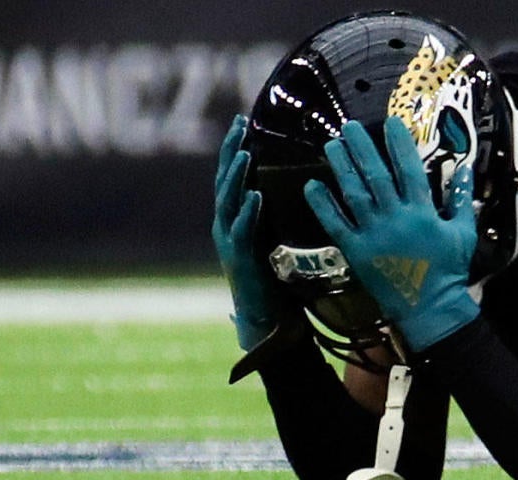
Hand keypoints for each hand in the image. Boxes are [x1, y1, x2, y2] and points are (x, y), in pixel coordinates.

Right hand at [211, 115, 276, 349]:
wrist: (265, 318)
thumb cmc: (275, 277)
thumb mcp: (275, 237)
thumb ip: (276, 212)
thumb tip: (294, 184)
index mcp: (234, 218)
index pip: (231, 176)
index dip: (234, 148)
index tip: (242, 122)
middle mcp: (226, 225)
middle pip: (224, 180)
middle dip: (230, 151)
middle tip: (239, 125)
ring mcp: (229, 242)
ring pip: (227, 201)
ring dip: (235, 176)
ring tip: (244, 153)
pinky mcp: (239, 259)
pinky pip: (241, 230)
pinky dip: (247, 211)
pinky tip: (254, 194)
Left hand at [303, 117, 479, 351]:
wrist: (429, 307)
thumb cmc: (449, 269)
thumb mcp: (463, 233)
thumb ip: (462, 199)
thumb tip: (464, 168)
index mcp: (422, 212)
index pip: (409, 169)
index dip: (399, 144)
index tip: (389, 123)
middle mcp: (395, 218)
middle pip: (375, 175)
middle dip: (362, 148)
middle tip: (348, 126)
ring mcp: (373, 234)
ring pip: (354, 194)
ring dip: (341, 167)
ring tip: (331, 145)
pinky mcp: (356, 250)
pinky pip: (336, 224)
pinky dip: (323, 205)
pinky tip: (312, 185)